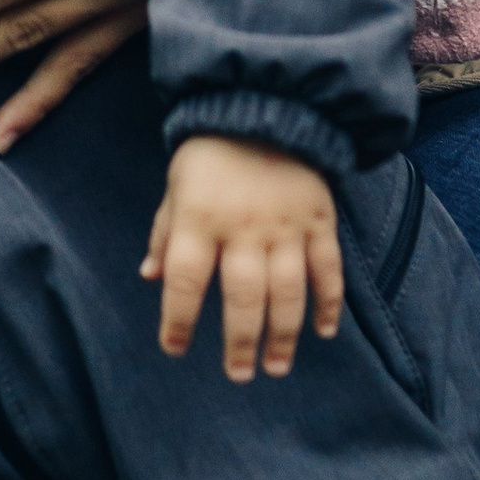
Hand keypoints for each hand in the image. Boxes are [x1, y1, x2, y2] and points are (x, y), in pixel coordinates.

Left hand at [142, 137, 343, 380]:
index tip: (174, 348)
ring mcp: (285, 224)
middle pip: (242, 296)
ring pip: (287, 290)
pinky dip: (329, 302)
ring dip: (283, 334)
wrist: (265, 104)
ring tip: (276, 366)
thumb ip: (165, 232)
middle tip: (239, 374)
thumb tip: (150, 277)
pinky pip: (328, 268)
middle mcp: (243, 226)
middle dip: (240, 341)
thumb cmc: (210, 152)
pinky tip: (324, 331)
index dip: (177, 318)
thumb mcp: (176, 186)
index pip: (184, 279)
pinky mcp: (318, 218)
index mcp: (199, 217)